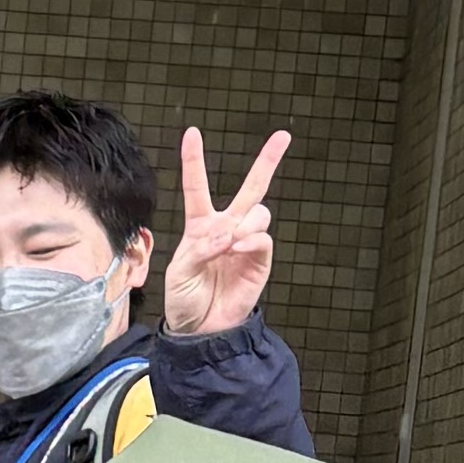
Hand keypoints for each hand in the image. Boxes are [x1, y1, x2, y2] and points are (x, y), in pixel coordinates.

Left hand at [167, 123, 288, 341]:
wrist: (201, 330)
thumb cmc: (184, 299)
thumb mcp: (179, 271)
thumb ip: (200, 249)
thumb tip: (228, 235)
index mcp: (200, 225)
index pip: (197, 186)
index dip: (194, 160)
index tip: (193, 132)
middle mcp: (227, 227)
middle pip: (251, 187)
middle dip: (268, 160)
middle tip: (284, 135)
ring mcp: (245, 242)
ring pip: (258, 212)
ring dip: (244, 222)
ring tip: (230, 242)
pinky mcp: (260, 260)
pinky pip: (262, 239)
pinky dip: (249, 241)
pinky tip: (236, 249)